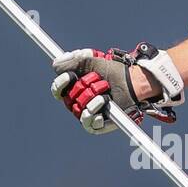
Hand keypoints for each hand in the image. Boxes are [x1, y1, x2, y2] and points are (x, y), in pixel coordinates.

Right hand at [51, 44, 183, 134]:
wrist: (132, 82)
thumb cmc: (113, 72)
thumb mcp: (91, 61)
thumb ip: (71, 61)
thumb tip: (56, 63)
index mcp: (74, 88)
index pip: (58, 90)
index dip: (61, 83)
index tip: (70, 76)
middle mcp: (78, 102)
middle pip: (69, 99)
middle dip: (84, 87)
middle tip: (98, 80)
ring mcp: (88, 114)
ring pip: (79, 109)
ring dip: (93, 98)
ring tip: (106, 91)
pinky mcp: (98, 125)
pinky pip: (88, 123)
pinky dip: (94, 112)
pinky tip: (103, 104)